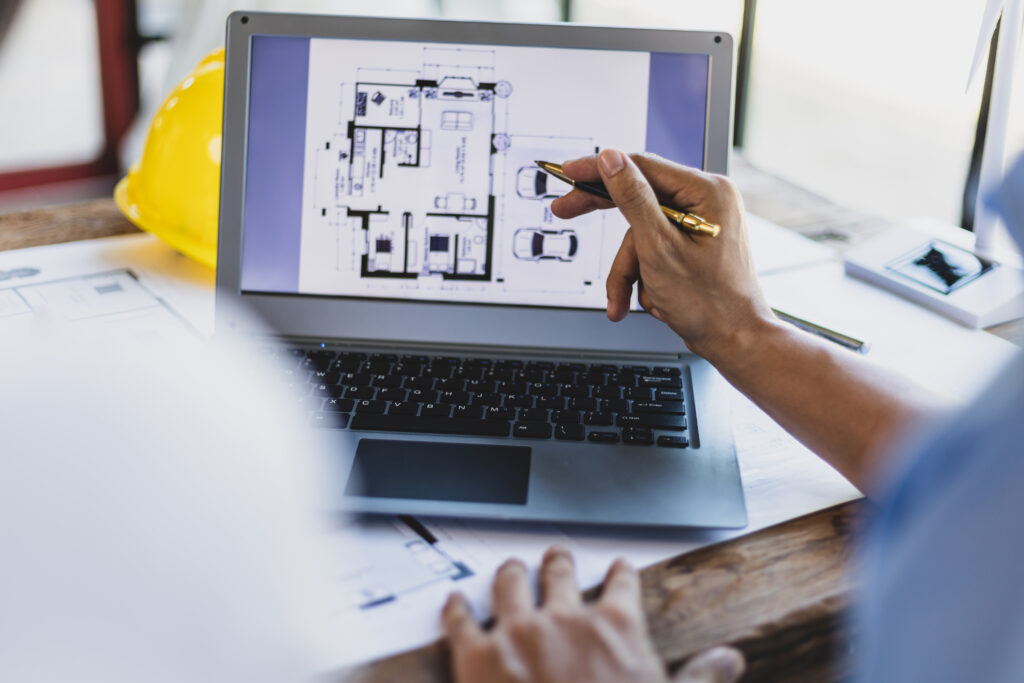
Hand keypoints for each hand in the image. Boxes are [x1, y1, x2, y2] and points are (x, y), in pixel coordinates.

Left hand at [442, 546, 744, 682]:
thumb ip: (701, 678)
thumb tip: (731, 659)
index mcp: (615, 628)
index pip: (622, 585)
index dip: (621, 574)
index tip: (619, 567)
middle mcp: (565, 617)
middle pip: (560, 573)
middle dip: (559, 562)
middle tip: (557, 555)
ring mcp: (517, 632)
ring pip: (511, 584)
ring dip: (512, 573)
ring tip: (512, 567)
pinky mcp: (475, 657)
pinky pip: (460, 621)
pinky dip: (455, 609)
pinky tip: (454, 602)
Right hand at [551, 150, 772, 361]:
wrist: (735, 342)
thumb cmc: (710, 302)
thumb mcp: (658, 247)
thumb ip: (632, 198)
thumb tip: (611, 158)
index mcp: (707, 191)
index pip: (642, 166)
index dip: (600, 169)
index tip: (570, 172)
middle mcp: (707, 202)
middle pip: (639, 198)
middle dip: (606, 224)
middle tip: (567, 210)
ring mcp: (700, 224)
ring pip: (641, 235)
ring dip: (629, 271)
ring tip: (623, 301)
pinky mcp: (692, 245)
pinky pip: (654, 250)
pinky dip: (644, 277)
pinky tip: (651, 300)